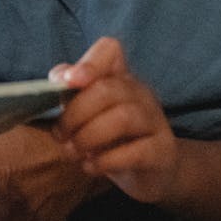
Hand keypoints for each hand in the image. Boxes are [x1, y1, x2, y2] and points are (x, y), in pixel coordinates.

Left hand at [50, 37, 179, 203]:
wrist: (152, 171)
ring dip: (88, 137)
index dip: (89, 63)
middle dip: (75, 113)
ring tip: (72, 152)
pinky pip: (136, 151)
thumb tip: (58, 78)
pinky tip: (90, 167)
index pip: (110, 50)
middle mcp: (140, 92)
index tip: (68, 82)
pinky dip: (106, 160)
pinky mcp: (162, 151)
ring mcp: (154, 121)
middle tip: (60, 135)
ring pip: (122, 118)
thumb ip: (72, 93)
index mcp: (120, 77)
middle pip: (107, 89)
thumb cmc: (113, 138)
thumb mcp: (90, 113)